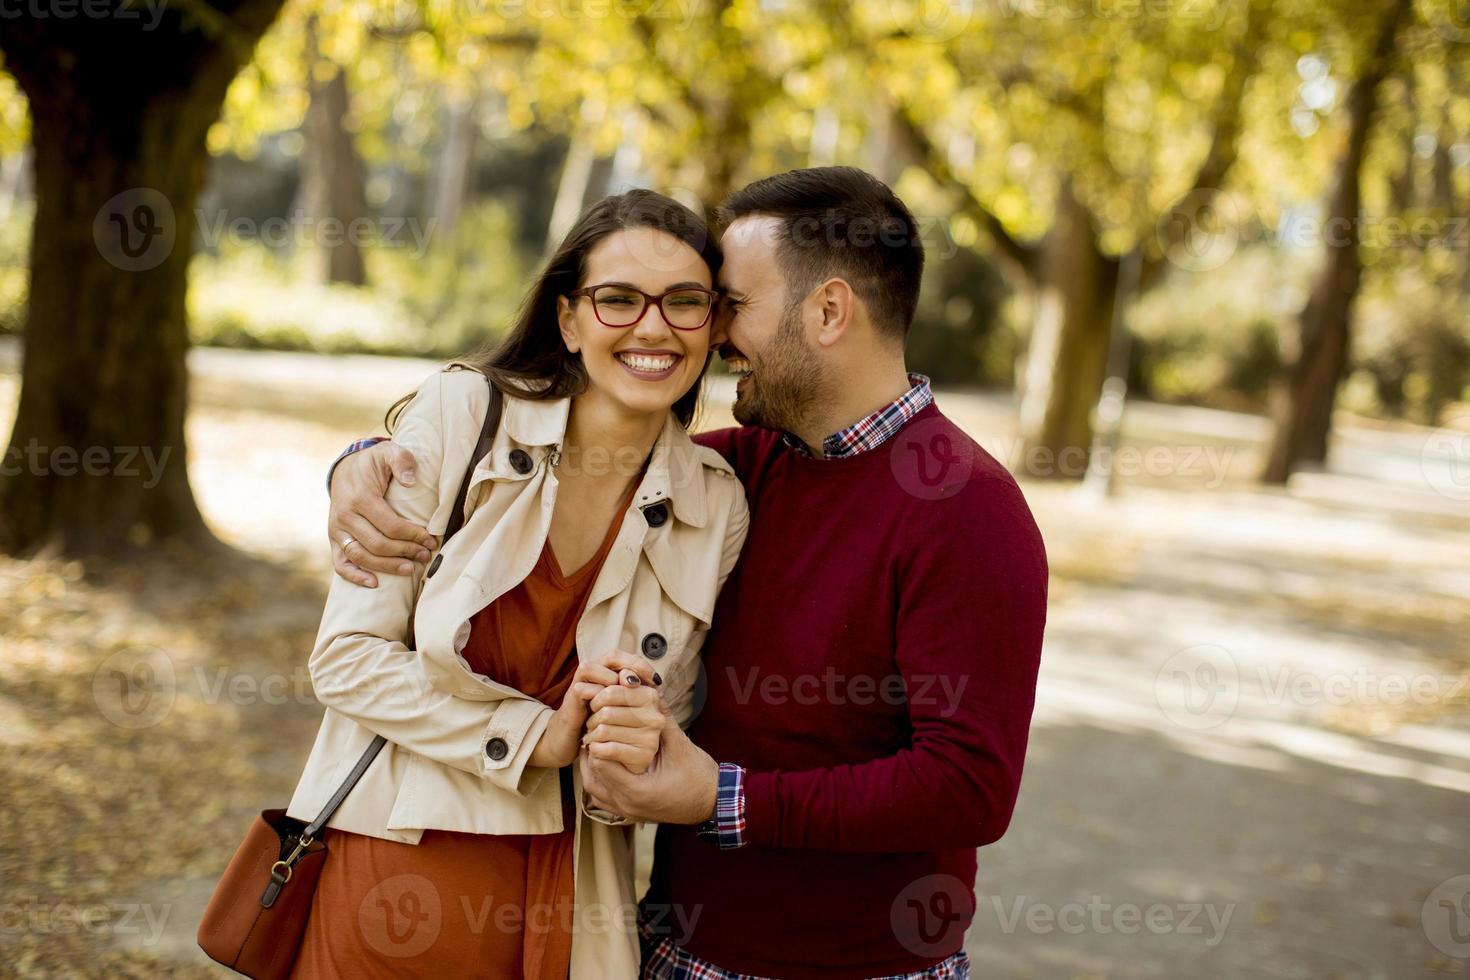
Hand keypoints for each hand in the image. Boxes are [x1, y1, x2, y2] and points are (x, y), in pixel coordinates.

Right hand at [329, 441, 436, 587]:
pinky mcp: (334, 539)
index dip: (413, 535)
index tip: (430, 539)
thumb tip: (411, 481)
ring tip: (410, 569)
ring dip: (387, 567)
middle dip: (405, 552)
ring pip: (361, 557)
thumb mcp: (388, 452)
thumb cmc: (373, 463)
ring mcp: (337, 530)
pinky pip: (340, 563)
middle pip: (378, 544)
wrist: (346, 469)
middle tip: (425, 555)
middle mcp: (345, 516)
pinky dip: (355, 576)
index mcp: (360, 497)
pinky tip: (375, 583)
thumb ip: (402, 460)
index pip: (390, 525)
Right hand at [530, 651, 656, 768]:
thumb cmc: (599, 720)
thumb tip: (656, 687)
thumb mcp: (621, 706)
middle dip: (629, 667)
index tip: (656, 681)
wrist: (570, 737)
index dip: (641, 665)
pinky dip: (596, 697)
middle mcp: (592, 673)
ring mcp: (579, 684)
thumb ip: (635, 695)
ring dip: (610, 680)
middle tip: (641, 684)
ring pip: (590, 668)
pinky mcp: (570, 700)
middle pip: (610, 656)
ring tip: (623, 695)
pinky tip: (608, 709)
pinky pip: (581, 690)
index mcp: (606, 671)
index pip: (625, 656)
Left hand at [580, 717, 717, 823]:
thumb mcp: (679, 744)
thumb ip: (661, 717)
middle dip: (592, 749)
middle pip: (592, 774)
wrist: (712, 803)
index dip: (598, 738)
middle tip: (595, 728)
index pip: (601, 759)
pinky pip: (602, 798)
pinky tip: (605, 762)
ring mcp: (626, 812)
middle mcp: (626, 805)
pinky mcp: (629, 814)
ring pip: (593, 787)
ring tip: (597, 742)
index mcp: (637, 790)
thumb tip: (650, 687)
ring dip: (592, 764)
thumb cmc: (699, 776)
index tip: (602, 720)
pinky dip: (599, 778)